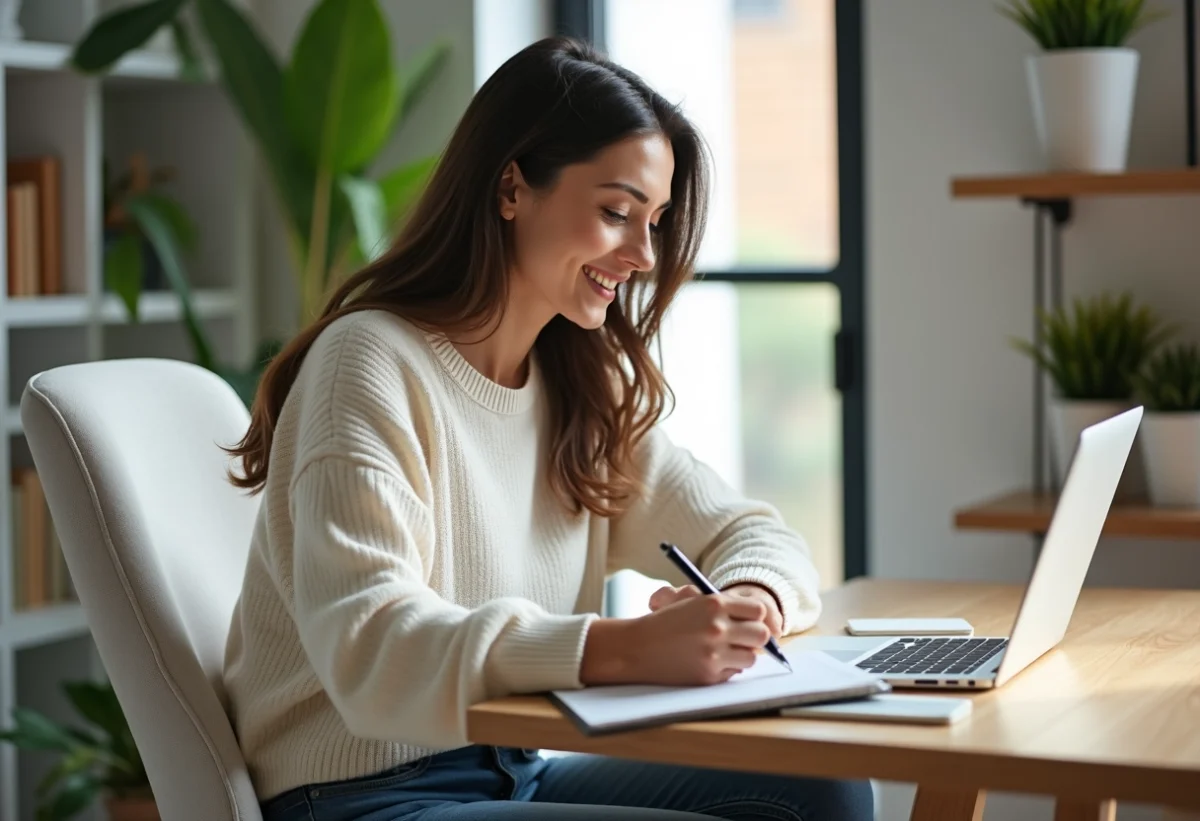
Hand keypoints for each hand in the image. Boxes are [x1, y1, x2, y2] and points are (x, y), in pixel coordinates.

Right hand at [580, 590, 771, 686]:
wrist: (637, 646)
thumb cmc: (664, 623)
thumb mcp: (692, 603)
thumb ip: (724, 607)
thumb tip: (758, 619)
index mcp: (714, 604)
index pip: (757, 611)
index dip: (754, 617)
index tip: (748, 622)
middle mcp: (717, 627)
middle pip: (761, 635)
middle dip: (754, 638)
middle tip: (743, 640)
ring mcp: (714, 653)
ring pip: (750, 657)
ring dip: (741, 655)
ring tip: (723, 652)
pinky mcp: (709, 675)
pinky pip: (733, 673)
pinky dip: (726, 669)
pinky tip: (708, 662)